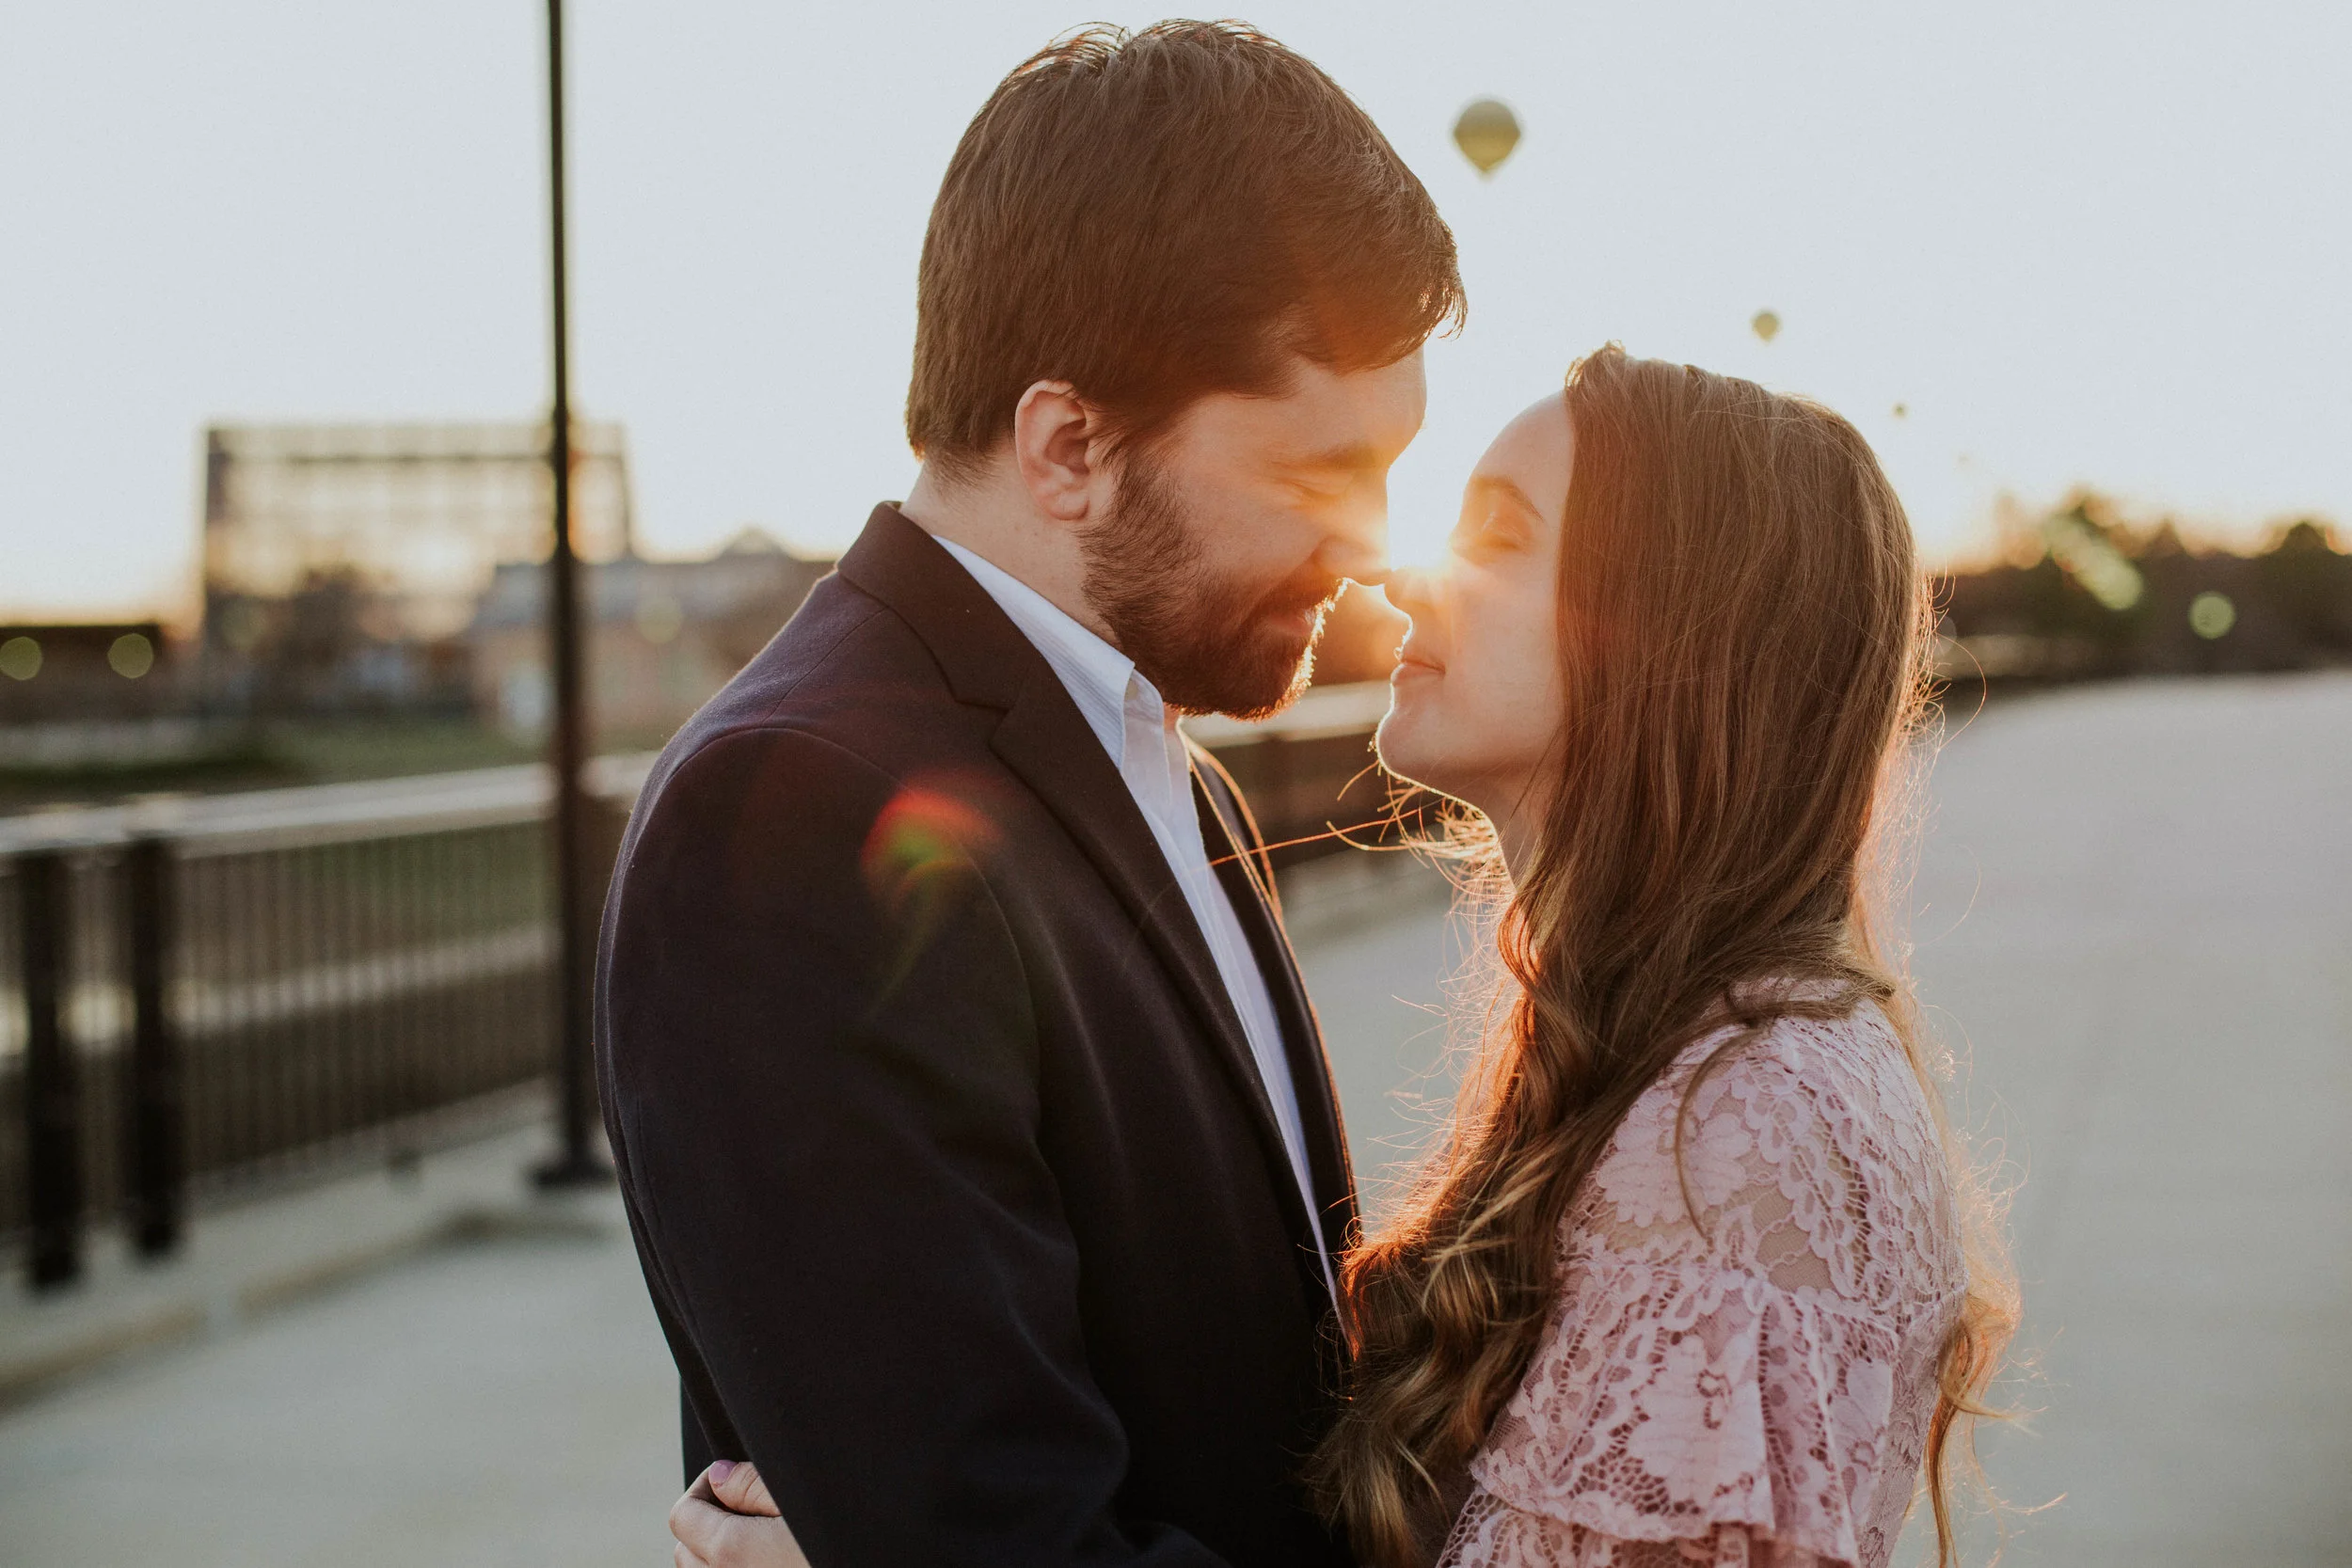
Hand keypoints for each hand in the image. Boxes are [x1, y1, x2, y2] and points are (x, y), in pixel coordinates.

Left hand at [670, 1461, 808, 1567]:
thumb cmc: (841, 1548)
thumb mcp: (803, 1501)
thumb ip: (753, 1486)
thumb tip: (721, 1474)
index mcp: (731, 1549)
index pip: (682, 1514)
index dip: (704, 1486)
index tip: (730, 1477)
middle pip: (685, 1547)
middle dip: (707, 1522)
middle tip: (748, 1508)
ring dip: (716, 1551)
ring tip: (758, 1538)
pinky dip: (730, 1567)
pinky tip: (766, 1559)